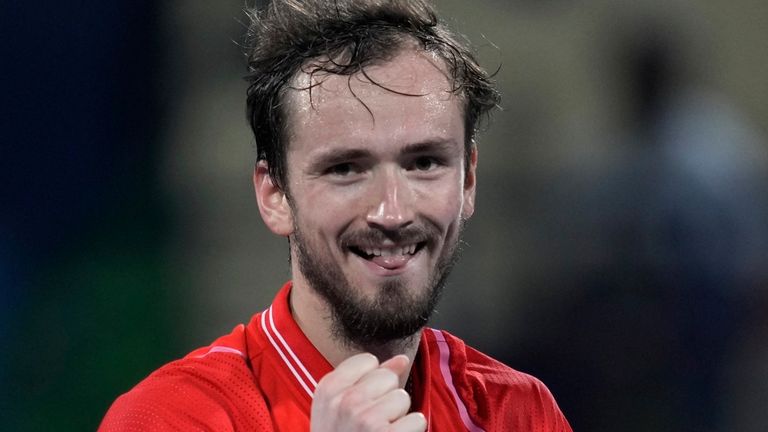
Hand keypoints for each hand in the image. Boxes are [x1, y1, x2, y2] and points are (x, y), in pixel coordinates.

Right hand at [310, 353, 426, 431]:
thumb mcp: (337, 408)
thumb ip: (366, 379)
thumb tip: (401, 358)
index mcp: (328, 390)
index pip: (368, 361)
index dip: (371, 382)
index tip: (361, 403)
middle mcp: (345, 401)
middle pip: (388, 378)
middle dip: (386, 398)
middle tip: (369, 424)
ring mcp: (366, 419)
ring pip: (403, 398)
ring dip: (398, 418)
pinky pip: (417, 420)